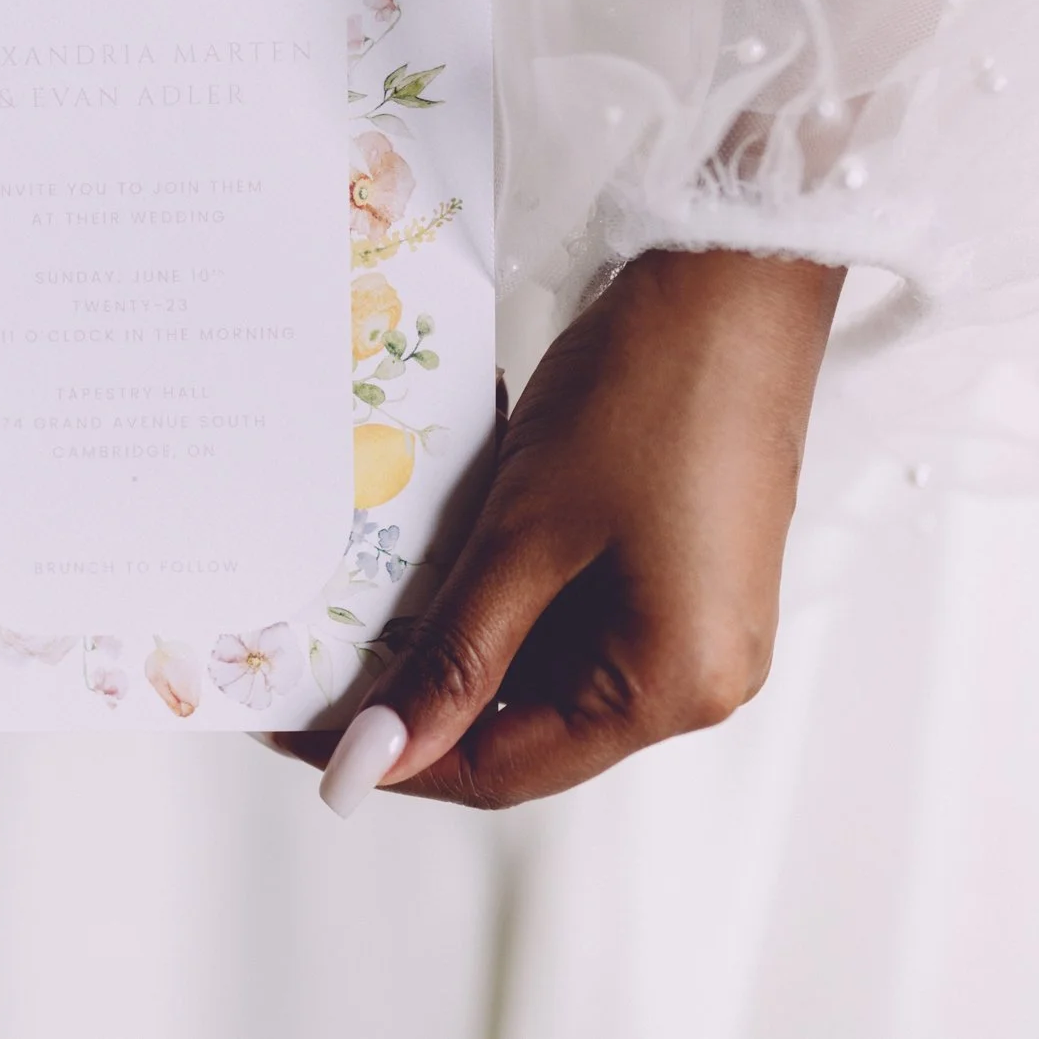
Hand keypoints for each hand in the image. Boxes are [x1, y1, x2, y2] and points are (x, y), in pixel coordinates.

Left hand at [286, 249, 843, 811]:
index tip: (302, 732)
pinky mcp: (683, 562)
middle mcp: (698, 673)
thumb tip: (383, 753)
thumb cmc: (649, 390)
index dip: (398, 757)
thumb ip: (456, 652)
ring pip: (544, 658)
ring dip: (459, 624)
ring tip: (369, 584)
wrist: (736, 271)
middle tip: (321, 655)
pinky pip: (574, 603)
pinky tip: (445, 530)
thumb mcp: (528, 533)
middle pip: (527, 721)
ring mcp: (696, 616)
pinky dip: (506, 578)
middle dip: (423, 687)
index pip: (506, 768)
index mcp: (673, 687)